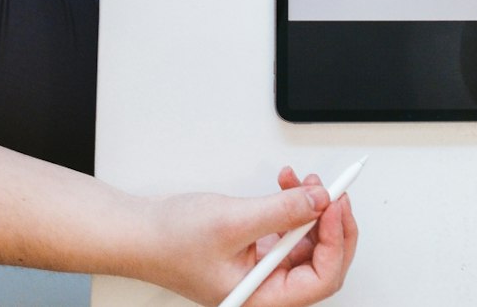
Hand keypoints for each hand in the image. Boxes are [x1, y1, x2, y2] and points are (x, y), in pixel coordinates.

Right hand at [136, 167, 357, 306]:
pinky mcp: (256, 248)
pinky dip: (292, 205)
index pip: (321, 277)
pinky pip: (288, 229)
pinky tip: (286, 185)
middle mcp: (267, 287)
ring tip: (304, 181)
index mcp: (263, 297)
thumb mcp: (233, 220)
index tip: (335, 205)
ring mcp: (262, 267)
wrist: (140, 231)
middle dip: (329, 221)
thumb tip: (320, 201)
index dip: (335, 240)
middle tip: (333, 191)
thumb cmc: (170, 241)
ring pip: (307, 240)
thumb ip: (281, 211)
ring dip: (311, 208)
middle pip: (322, 260)